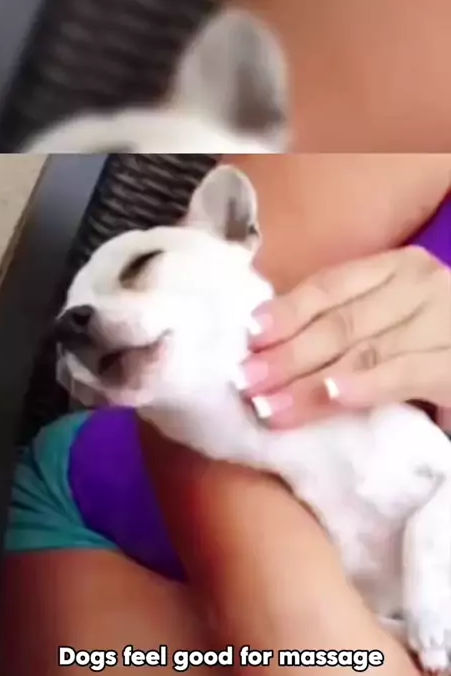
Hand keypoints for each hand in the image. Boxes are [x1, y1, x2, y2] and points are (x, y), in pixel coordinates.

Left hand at [236, 246, 450, 428]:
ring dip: (310, 382)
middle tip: (245, 381)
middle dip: (287, 354)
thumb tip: (269, 347)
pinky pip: (404, 374)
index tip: (247, 336)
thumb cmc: (430, 349)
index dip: (286, 311)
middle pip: (340, 321)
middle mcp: (423, 286)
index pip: (330, 285)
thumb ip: (346, 324)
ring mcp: (445, 323)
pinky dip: (364, 386)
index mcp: (399, 269)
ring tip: (269, 406)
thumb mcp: (390, 324)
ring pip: (364, 351)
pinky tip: (332, 397)